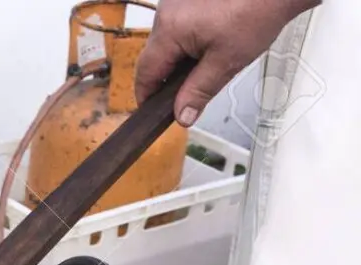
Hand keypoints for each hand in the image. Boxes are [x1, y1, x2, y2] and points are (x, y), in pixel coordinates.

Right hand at [135, 0, 320, 125]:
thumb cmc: (258, 12)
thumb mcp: (227, 62)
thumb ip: (199, 91)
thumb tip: (182, 115)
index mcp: (169, 29)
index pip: (145, 72)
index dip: (147, 96)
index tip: (152, 112)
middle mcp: (165, 11)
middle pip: (155, 56)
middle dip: (169, 76)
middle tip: (190, 91)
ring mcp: (175, 1)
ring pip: (167, 41)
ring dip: (180, 57)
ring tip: (210, 60)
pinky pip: (178, 25)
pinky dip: (188, 39)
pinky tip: (211, 41)